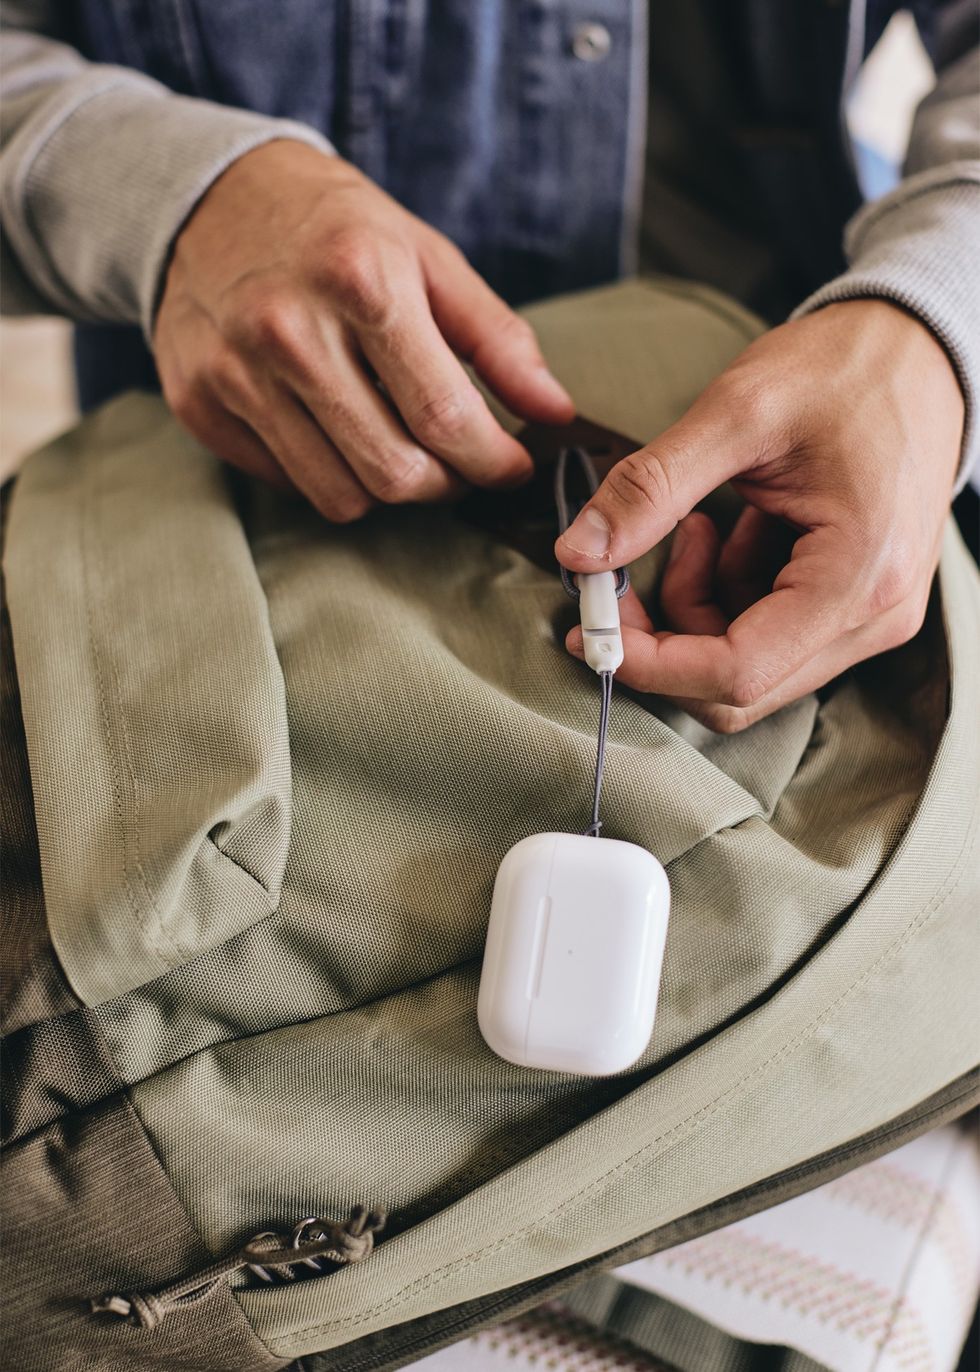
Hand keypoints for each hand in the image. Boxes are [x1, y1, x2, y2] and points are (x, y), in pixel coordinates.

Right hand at [154, 142, 572, 519]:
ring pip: (340, 496)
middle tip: (458, 464)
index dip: (492, 460)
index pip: (444, 416)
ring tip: (400, 447)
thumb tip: (554, 411)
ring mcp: (236, 373)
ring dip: (387, 488)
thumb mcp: (428, 258)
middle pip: (394, 473)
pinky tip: (334, 430)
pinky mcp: (200, 405)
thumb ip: (497, 339)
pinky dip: (326, 473)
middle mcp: (290, 332)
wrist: (210, 197)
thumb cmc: (337, 229)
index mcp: (362, 282)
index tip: (511, 467)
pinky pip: (288, 483)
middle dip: (444, 484)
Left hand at [556, 301, 963, 731]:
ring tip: (693, 525)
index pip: (737, 672)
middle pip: (739, 688)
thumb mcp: (738, 412)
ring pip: (745, 666)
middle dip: (662, 642)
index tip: (587, 627)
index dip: (650, 663)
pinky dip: (723, 594)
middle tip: (615, 579)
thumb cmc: (844, 369)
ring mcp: (868, 617)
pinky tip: (728, 530)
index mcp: (859, 576)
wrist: (917, 349)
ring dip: (692, 609)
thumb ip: (651, 488)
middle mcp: (874, 617)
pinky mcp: (852, 605)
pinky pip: (765, 634)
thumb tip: (576, 554)